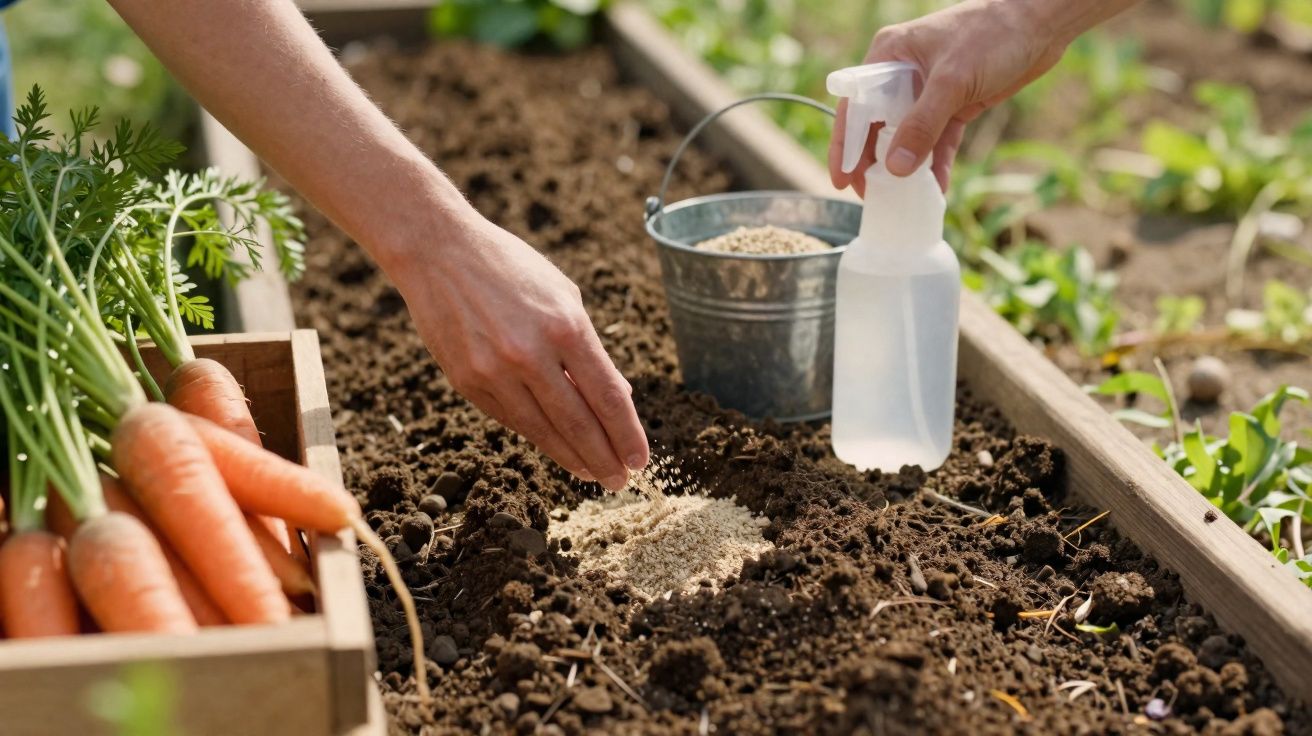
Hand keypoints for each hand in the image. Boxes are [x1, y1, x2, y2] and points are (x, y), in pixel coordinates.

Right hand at [392, 215, 648, 490]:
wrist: (438, 252)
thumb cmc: (512, 269)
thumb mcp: (563, 296)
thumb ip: (588, 349)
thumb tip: (616, 398)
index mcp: (565, 326)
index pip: (607, 396)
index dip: (627, 434)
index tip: (639, 460)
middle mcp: (530, 353)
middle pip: (578, 423)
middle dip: (605, 459)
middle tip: (620, 481)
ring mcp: (494, 371)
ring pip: (543, 431)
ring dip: (573, 458)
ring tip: (593, 475)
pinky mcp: (467, 382)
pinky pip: (511, 419)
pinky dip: (538, 437)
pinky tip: (556, 448)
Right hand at [830, 0, 1070, 194]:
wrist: (1043, 22)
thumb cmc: (993, 33)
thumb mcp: (952, 80)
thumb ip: (922, 125)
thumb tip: (896, 169)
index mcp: (889, 56)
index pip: (854, 107)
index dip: (845, 146)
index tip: (841, 180)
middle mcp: (902, 73)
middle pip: (876, 126)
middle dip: (873, 163)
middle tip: (870, 196)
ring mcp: (929, 90)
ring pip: (907, 137)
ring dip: (905, 168)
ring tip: (899, 200)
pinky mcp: (955, 103)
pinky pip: (938, 140)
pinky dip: (936, 164)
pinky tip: (934, 189)